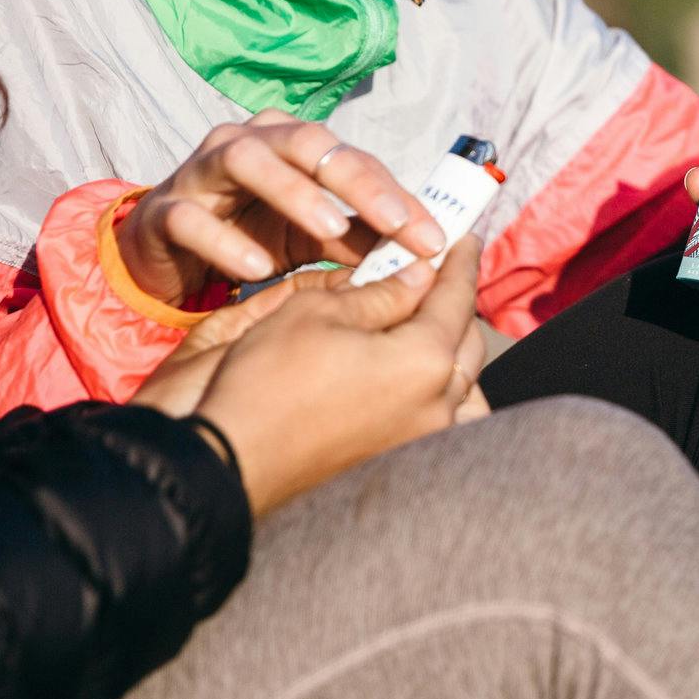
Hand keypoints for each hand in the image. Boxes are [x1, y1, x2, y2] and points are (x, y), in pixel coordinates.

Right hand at [119, 112, 442, 304]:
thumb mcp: (311, 237)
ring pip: (248, 160)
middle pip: (308, 142)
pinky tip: (257, 269)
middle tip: (395, 223)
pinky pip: (193, 217)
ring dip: (294, 193)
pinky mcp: (165, 210)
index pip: (354, 159)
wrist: (169, 253)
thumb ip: (357, 238)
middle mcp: (250, 142)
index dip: (396, 196)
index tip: (433, 239)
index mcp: (293, 144)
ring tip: (330, 229)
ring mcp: (202, 170)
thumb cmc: (250, 233)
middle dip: (357, 181)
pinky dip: (226, 241)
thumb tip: (419, 254)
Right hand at [134, 237, 488, 515]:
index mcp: (423, 360)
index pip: (456, 298)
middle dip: (457, 304)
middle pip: (468, 342)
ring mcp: (422, 438)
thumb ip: (381, 293)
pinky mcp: (401, 459)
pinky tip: (421, 378)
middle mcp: (437, 404)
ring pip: (465, 385)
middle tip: (441, 275)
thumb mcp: (317, 312)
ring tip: (429, 326)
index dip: (460, 262)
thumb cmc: (266, 381)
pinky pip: (446, 418)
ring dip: (455, 351)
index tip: (464, 239)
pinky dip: (447, 394)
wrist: (230, 459)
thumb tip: (420, 275)